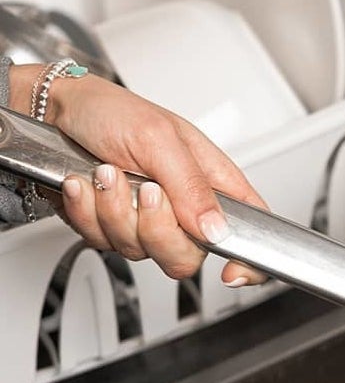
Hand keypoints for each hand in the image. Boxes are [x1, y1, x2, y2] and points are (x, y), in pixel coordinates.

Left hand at [9, 64, 266, 285]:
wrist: (55, 110)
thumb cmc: (111, 111)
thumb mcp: (158, 138)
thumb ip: (191, 186)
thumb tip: (217, 229)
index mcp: (213, 185)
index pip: (251, 233)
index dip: (250, 262)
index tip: (232, 271)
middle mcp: (186, 210)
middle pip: (188, 258)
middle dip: (156, 229)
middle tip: (145, 190)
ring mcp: (150, 223)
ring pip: (142, 253)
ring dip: (114, 212)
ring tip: (107, 173)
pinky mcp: (116, 229)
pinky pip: (104, 244)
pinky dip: (87, 213)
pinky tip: (88, 185)